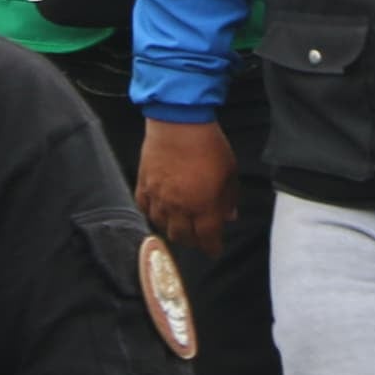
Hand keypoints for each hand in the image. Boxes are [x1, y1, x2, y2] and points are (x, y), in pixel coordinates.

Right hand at [138, 118, 240, 257]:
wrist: (179, 123)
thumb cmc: (209, 145)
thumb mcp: (230, 172)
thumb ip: (229, 198)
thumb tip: (229, 216)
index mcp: (203, 207)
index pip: (207, 239)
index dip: (211, 248)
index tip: (214, 250)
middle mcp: (179, 207)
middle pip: (182, 237)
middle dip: (192, 241)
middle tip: (198, 238)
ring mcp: (159, 197)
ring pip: (161, 225)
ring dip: (171, 229)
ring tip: (178, 225)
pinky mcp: (144, 184)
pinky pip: (144, 208)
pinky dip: (152, 213)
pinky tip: (158, 211)